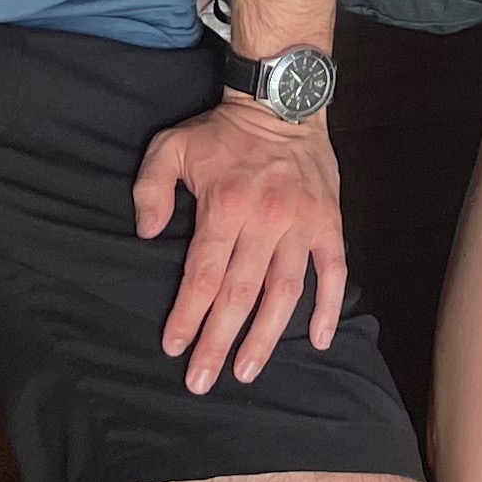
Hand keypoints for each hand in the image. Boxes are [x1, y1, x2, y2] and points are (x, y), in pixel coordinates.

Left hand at [132, 101, 349, 394]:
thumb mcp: (170, 146)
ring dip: (266, 336)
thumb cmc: (222, 132)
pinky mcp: (328, 221)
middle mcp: (265, 221)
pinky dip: (329, 306)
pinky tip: (320, 339)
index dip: (188, 316)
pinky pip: (334, 271)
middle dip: (218, 342)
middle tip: (202, 381)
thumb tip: (147, 235)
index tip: (174, 348)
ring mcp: (301, 223)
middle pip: (239, 294)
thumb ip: (151, 189)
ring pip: (284, 291)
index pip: (203, 275)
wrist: (283, 100)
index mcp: (225, 207)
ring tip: (247, 371)